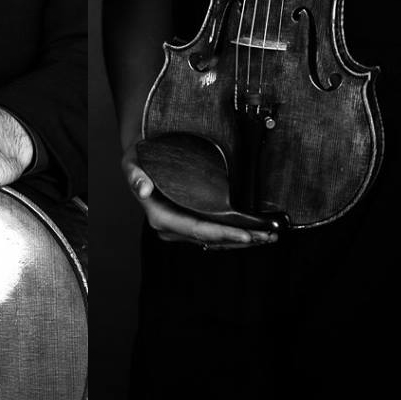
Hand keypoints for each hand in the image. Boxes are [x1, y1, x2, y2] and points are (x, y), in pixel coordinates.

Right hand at [122, 146, 276, 250]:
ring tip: (268, 236)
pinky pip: (213, 235)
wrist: (140, 159)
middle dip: (240, 239)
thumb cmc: (138, 159)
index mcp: (160, 216)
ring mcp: (180, 228)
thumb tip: (143, 188)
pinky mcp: (189, 224)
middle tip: (268, 236)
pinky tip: (252, 235)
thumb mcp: (132, 161)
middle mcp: (170, 228)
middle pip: (211, 239)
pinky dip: (233, 236)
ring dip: (242, 240)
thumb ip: (136, 174)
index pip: (197, 229)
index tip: (246, 235)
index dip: (223, 234)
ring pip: (214, 240)